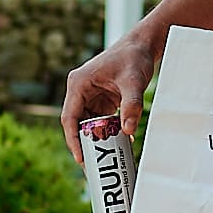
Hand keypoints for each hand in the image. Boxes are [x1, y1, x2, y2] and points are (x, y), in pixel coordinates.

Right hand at [62, 24, 159, 155]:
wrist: (142, 46)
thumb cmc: (134, 58)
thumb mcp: (133, 82)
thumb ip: (131, 105)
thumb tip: (128, 131)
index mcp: (78, 84)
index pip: (69, 118)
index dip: (73, 140)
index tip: (80, 157)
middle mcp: (80, 90)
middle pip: (77, 124)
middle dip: (84, 144)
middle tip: (92, 166)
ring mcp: (89, 95)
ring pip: (87, 124)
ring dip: (95, 139)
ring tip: (104, 159)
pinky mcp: (100, 99)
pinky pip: (99, 121)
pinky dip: (106, 132)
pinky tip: (116, 144)